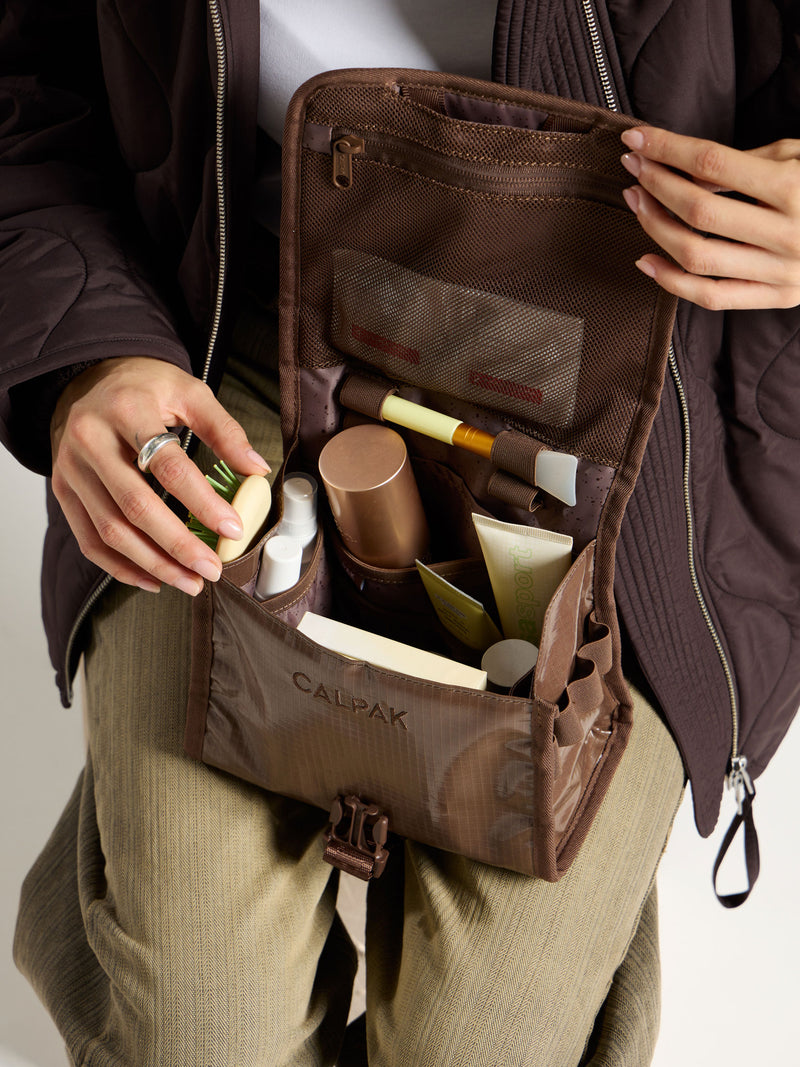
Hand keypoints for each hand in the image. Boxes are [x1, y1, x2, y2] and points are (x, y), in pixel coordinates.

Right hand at [50, 357, 270, 594]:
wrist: (88, 378)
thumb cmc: (143, 387)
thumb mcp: (189, 391)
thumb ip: (224, 430)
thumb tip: (256, 469)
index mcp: (127, 409)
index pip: (169, 465)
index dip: (203, 502)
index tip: (233, 528)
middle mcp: (90, 439)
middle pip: (136, 505)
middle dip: (178, 545)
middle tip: (211, 569)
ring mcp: (71, 468)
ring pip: (110, 530)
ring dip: (153, 563)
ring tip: (189, 581)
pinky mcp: (63, 490)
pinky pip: (89, 539)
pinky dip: (120, 567)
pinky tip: (153, 578)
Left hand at [619, 126, 799, 309]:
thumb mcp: (796, 157)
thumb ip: (743, 164)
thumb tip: (684, 174)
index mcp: (795, 187)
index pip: (712, 164)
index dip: (667, 150)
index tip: (637, 141)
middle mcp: (788, 232)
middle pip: (699, 210)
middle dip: (656, 186)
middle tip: (633, 170)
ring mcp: (782, 271)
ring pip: (697, 255)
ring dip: (656, 228)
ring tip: (637, 204)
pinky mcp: (777, 298)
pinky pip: (711, 297)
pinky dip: (670, 281)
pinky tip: (645, 259)